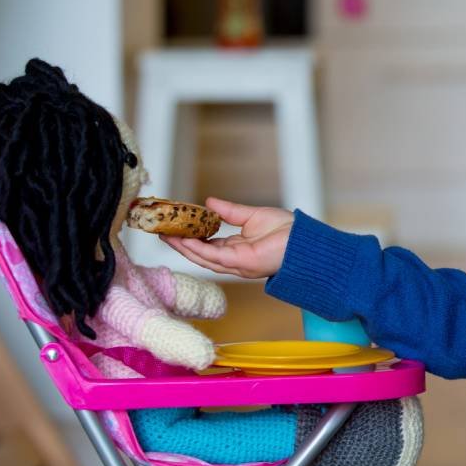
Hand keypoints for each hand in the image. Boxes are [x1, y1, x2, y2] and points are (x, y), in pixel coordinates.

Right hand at [160, 197, 292, 279]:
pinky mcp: (241, 262)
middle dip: (179, 244)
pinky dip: (198, 249)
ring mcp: (236, 263)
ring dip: (183, 247)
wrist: (304, 240)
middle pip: (199, 253)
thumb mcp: (251, 216)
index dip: (188, 237)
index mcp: (237, 248)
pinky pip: (214, 257)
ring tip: (165, 235)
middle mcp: (234, 259)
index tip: (173, 227)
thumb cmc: (286, 230)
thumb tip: (209, 202)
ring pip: (203, 257)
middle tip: (160, 231)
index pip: (206, 245)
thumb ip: (229, 212)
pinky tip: (184, 241)